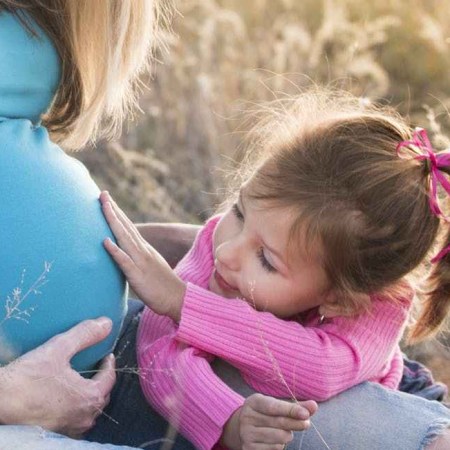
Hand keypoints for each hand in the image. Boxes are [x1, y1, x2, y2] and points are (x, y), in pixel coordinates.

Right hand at [0, 317, 115, 437]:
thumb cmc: (28, 378)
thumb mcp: (59, 349)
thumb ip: (85, 335)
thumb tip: (106, 324)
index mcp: (89, 397)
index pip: (109, 378)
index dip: (109, 364)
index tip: (106, 355)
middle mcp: (84, 418)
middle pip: (101, 396)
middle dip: (102, 380)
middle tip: (96, 366)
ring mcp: (70, 428)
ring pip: (89, 411)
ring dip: (89, 395)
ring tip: (83, 381)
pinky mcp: (55, 433)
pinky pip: (74, 420)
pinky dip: (76, 408)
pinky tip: (66, 398)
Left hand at [100, 191, 185, 320]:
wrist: (178, 298)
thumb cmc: (162, 285)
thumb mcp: (149, 266)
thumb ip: (137, 257)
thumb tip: (124, 252)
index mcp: (144, 249)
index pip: (128, 227)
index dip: (117, 213)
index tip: (107, 199)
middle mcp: (142, 251)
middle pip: (126, 227)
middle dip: (113, 210)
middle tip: (102, 193)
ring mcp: (141, 262)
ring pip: (124, 238)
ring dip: (113, 222)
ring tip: (103, 207)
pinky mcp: (138, 275)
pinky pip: (125, 261)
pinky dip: (115, 250)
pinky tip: (105, 241)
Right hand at [221, 393, 316, 449]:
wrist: (242, 427)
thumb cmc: (264, 413)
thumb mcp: (275, 405)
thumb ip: (294, 406)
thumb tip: (313, 405)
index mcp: (253, 402)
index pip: (274, 407)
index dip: (291, 410)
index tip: (306, 414)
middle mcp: (247, 418)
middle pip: (279, 423)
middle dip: (296, 423)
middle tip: (306, 424)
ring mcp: (247, 434)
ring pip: (279, 438)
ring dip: (287, 435)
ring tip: (284, 431)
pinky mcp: (249, 449)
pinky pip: (274, 449)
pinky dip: (280, 445)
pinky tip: (275, 440)